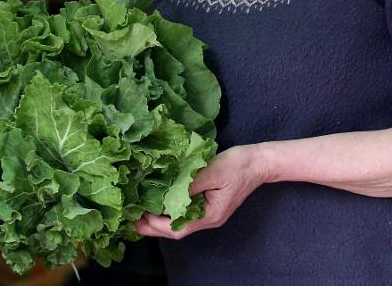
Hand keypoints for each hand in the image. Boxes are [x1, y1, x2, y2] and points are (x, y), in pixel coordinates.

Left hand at [135, 144, 269, 239]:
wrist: (259, 161)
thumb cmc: (238, 165)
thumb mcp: (212, 170)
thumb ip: (190, 182)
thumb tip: (167, 191)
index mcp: (210, 215)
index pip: (179, 228)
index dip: (157, 225)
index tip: (140, 216)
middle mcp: (209, 219)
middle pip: (178, 229)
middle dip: (154, 227)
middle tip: (132, 220)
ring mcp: (209, 213)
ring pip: (180, 222)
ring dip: (160, 220)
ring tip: (141, 212)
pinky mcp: (209, 204)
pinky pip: (186, 212)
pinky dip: (170, 210)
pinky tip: (161, 202)